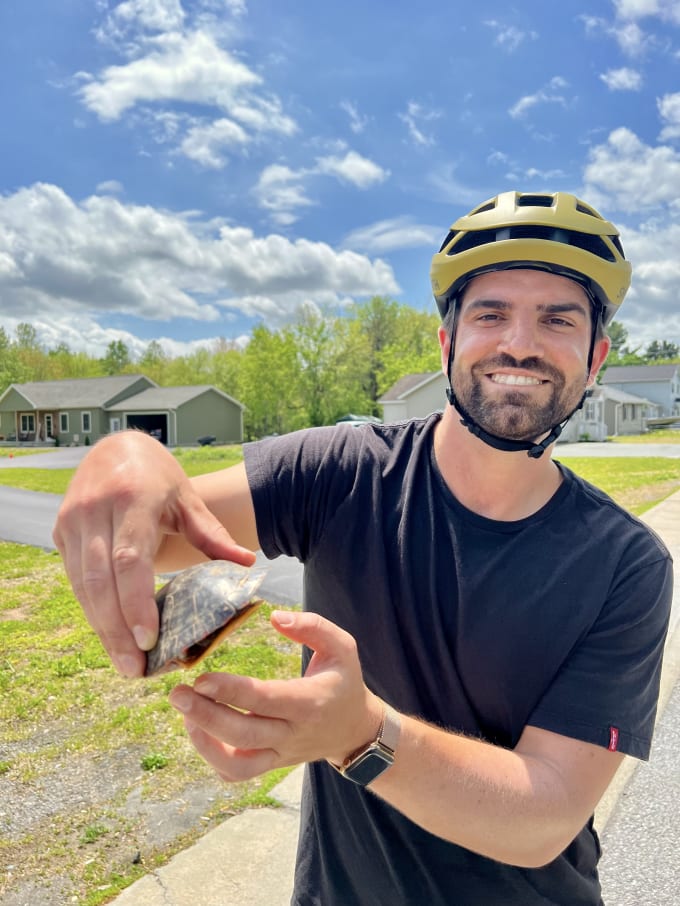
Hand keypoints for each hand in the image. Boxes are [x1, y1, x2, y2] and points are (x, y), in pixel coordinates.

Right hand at [53, 431, 254, 677]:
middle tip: (135, 670)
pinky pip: (75, 579)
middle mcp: (96, 510)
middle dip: (116, 630)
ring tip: (125, 663)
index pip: (129, 559)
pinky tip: (111, 636)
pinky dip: (93, 610)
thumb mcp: (189, 499)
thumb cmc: (159, 478)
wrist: (115, 448)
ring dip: (102, 628)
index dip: (135, 602)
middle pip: (100, 580)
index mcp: (133, 499)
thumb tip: (247, 562)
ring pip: (82, 585)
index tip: (150, 639)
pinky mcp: (61, 532)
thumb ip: (213, 534)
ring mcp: (73, 521)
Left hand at [168, 611, 383, 781]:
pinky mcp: (271, 763)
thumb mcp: (342, 646)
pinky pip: (238, 772)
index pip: (265, 700)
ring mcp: (280, 754)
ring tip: (185, 714)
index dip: (231, 691)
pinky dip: (212, 758)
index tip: (202, 679)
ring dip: (204, 742)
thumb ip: (313, 626)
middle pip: (244, 734)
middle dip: (206, 716)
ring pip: (237, 763)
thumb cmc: (344, 681)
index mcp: (310, 702)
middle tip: (177, 694)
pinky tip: (198, 730)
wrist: (355, 730)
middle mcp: (293, 733)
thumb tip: (274, 618)